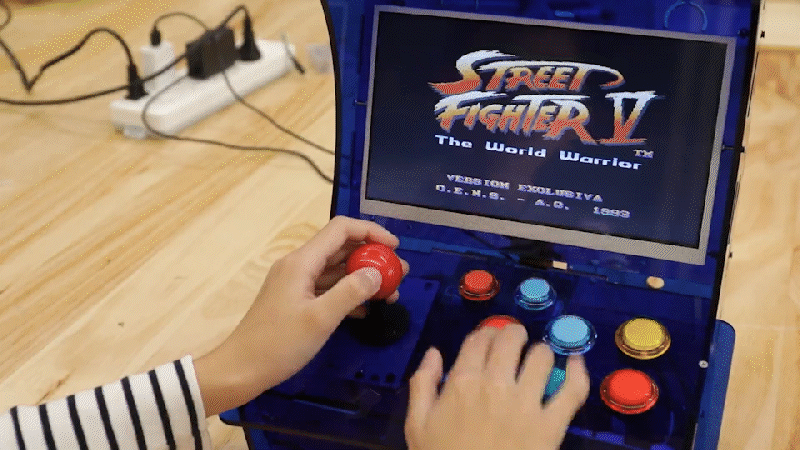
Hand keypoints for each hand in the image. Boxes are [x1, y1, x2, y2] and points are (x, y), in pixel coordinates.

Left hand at [196, 216, 407, 415]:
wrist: (240, 370)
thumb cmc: (278, 344)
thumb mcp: (320, 319)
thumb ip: (351, 292)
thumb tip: (376, 272)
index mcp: (302, 262)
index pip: (341, 229)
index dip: (371, 232)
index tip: (395, 249)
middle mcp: (298, 266)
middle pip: (340, 248)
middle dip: (372, 257)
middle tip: (400, 274)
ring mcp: (296, 284)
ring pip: (336, 270)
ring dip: (363, 277)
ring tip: (390, 292)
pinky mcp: (296, 301)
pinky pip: (327, 288)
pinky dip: (348, 293)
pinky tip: (367, 309)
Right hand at [406, 325, 589, 449]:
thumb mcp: (418, 425)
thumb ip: (422, 384)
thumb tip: (434, 353)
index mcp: (462, 382)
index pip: (479, 340)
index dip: (485, 334)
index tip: (489, 339)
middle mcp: (496, 384)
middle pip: (511, 340)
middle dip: (513, 334)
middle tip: (515, 342)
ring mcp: (527, 403)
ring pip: (542, 357)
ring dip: (540, 352)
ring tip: (538, 358)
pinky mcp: (552, 424)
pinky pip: (573, 390)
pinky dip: (578, 372)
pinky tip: (576, 362)